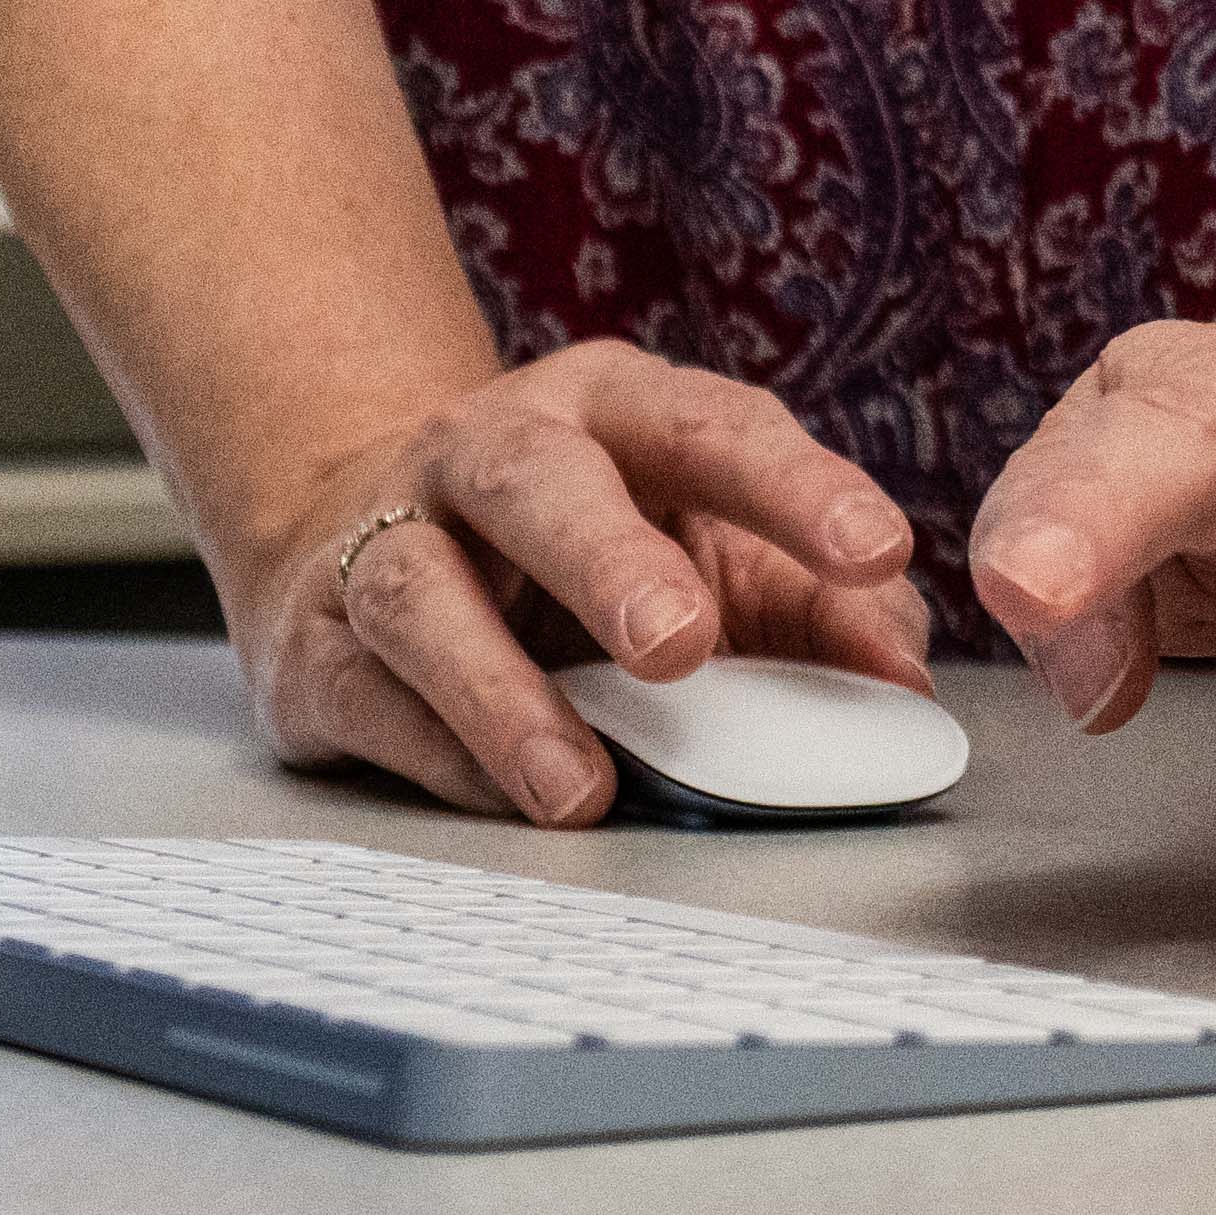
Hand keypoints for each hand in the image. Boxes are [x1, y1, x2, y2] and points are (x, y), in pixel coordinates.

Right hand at [239, 341, 935, 828]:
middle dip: (610, 560)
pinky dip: (442, 758)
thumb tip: (900, 681)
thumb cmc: (577, 546)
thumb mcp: (705, 547)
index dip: (797, 486)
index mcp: (612, 410)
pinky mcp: (315, 643)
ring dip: (503, 697)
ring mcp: (387, 538)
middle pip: (541, 485)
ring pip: (423, 595)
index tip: (876, 548)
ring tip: (579, 788)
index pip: (712, 427)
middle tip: (682, 645)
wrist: (351, 525)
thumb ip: (816, 608)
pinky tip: (506, 804)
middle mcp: (491, 452)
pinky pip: (372, 699)